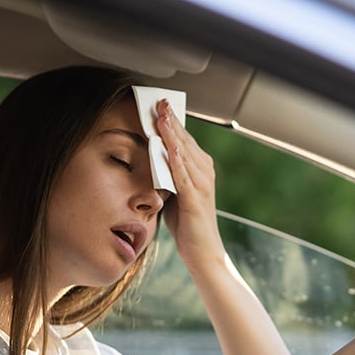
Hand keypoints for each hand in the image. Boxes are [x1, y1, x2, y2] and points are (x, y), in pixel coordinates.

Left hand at [155, 99, 223, 269]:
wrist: (203, 253)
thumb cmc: (188, 225)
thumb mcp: (174, 194)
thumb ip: (166, 175)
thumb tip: (150, 159)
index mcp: (200, 169)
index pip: (184, 139)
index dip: (172, 121)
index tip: (160, 103)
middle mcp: (204, 173)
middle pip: (185, 141)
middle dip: (172, 120)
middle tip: (159, 101)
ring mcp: (202, 185)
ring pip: (185, 154)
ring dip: (173, 135)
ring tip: (162, 117)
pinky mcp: (196, 200)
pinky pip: (184, 176)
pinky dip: (176, 161)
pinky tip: (168, 148)